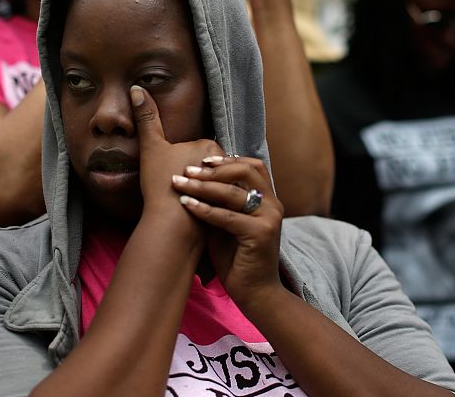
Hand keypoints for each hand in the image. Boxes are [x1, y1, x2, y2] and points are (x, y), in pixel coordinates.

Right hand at [130, 86, 221, 243]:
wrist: (173, 224)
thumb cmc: (162, 184)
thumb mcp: (152, 148)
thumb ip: (147, 118)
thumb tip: (136, 88)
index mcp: (211, 145)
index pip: (199, 150)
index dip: (184, 163)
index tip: (173, 176)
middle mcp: (226, 163)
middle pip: (211, 167)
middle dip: (201, 177)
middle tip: (181, 191)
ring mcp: (231, 185)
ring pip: (218, 184)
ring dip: (209, 192)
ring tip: (187, 205)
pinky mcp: (232, 208)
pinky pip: (222, 204)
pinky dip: (214, 207)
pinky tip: (199, 216)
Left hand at [172, 155, 284, 307]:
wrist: (255, 294)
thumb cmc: (238, 259)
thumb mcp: (227, 224)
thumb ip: (220, 203)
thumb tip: (194, 181)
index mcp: (268, 199)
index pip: (252, 166)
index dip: (227, 159)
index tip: (201, 161)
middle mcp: (273, 204)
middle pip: (245, 171)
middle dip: (213, 169)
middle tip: (187, 170)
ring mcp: (270, 218)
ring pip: (233, 192)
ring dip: (203, 186)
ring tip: (180, 183)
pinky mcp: (261, 234)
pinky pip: (228, 216)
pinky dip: (205, 209)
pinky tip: (187, 205)